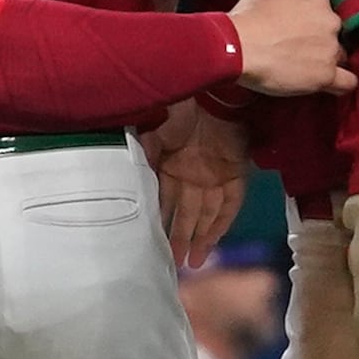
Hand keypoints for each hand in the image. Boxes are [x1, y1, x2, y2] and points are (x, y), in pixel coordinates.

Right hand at [147, 99, 244, 267]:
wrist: (211, 94)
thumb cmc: (176, 110)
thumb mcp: (148, 132)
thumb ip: (140, 156)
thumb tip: (123, 179)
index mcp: (170, 165)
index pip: (163, 201)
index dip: (158, 222)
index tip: (149, 243)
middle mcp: (191, 175)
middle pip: (186, 213)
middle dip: (178, 238)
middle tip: (172, 264)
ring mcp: (214, 176)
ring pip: (206, 214)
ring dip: (199, 238)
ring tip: (191, 263)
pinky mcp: (235, 175)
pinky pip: (230, 205)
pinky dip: (221, 225)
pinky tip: (212, 243)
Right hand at [228, 0, 344, 95]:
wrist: (237, 47)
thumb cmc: (247, 18)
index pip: (325, 10)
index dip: (312, 22)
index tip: (299, 30)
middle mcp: (330, 20)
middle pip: (335, 33)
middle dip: (320, 41)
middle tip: (298, 49)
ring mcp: (330, 48)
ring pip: (339, 56)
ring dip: (326, 61)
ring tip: (305, 68)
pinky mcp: (326, 74)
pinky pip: (348, 82)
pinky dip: (342, 83)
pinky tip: (332, 84)